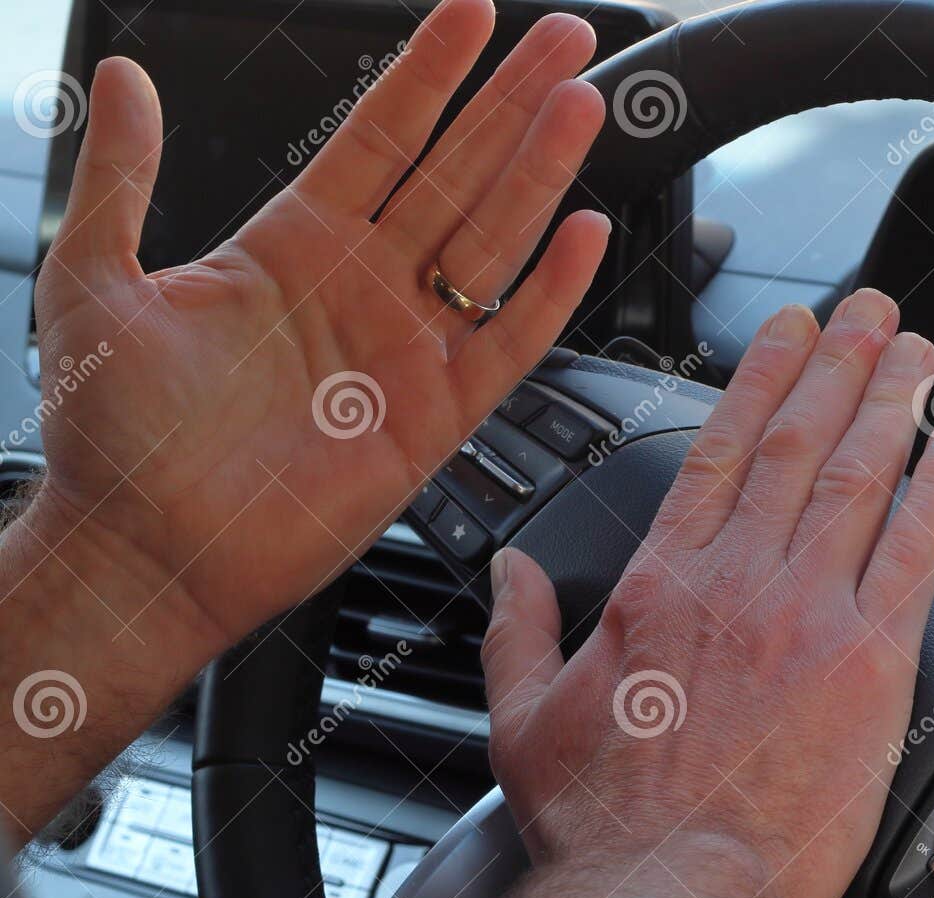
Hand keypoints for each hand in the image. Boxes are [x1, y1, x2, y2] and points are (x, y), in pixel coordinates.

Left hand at [29, 0, 609, 650]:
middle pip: (457, 172)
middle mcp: (361, 287)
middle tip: (566, 40)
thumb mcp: (95, 281)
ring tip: (582, 104)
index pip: (379, 135)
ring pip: (493, 242)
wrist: (147, 552)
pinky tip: (583, 233)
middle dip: (512, 102)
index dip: (427, 72)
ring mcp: (405, 349)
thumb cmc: (113, 434)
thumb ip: (120, 177)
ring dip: (539, 173)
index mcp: (291, 244)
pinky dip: (550, 292)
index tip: (474, 14)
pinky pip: (509, 343)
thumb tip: (124, 77)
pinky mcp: (436, 418)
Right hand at [481, 290, 933, 897]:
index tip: (790, 331)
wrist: (670, 897)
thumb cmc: (606, 824)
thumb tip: (505, 569)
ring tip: (916, 349)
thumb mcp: (523, 721)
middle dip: (838, 363)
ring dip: (891, 401)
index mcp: (661, 586)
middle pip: (798, 443)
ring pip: (858, 476)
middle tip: (870, 311)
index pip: (717, 450)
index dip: (762, 377)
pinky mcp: (870, 663)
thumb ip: (515, 630)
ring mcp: (809, 613)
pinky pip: (918, 549)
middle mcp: (739, 581)